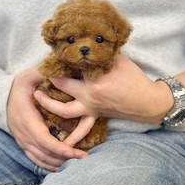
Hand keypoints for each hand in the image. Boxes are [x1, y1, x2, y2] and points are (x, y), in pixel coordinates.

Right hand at [6, 67, 89, 170]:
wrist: (1, 97)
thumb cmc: (20, 85)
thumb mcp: (29, 76)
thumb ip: (42, 73)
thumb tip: (56, 65)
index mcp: (26, 117)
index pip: (42, 138)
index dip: (57, 147)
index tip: (73, 152)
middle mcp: (22, 132)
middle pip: (43, 152)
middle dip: (64, 157)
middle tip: (84, 157)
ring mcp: (22, 140)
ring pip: (40, 158)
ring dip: (59, 163)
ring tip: (78, 160)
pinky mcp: (24, 144)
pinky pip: (35, 159)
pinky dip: (49, 164)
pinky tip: (63, 165)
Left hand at [34, 53, 173, 137]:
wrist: (148, 101)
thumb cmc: (135, 78)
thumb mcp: (119, 59)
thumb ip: (102, 52)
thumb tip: (88, 41)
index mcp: (94, 79)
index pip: (73, 65)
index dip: (62, 56)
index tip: (54, 50)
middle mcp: (89, 95)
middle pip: (62, 84)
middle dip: (50, 74)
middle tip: (42, 66)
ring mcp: (91, 108)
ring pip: (63, 109)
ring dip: (48, 104)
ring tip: (37, 96)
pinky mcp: (95, 115)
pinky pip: (81, 129)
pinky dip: (72, 137)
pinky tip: (63, 143)